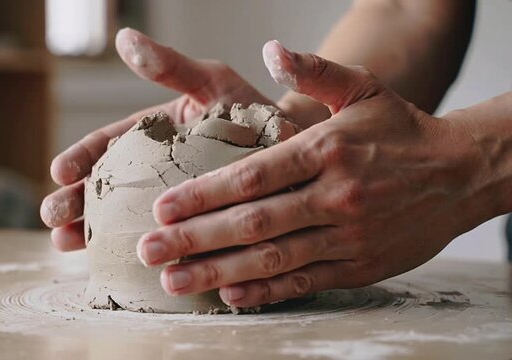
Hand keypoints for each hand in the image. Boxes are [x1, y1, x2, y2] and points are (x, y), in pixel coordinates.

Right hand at [40, 28, 276, 249]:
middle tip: (53, 216)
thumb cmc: (254, 113)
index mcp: (156, 135)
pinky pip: (160, 241)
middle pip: (107, 186)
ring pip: (123, 218)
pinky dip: (135, 253)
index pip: (110, 144)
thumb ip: (171, 69)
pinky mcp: (191, 229)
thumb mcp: (213, 83)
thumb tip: (124, 39)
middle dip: (75, 200)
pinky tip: (112, 265)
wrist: (294, 152)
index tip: (58, 171)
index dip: (82, 157)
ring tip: (64, 243)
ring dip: (90, 232)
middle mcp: (157, 170)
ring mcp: (173, 202)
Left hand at [137, 40, 483, 306]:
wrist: (463, 173)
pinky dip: (267, 292)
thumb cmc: (402, 130)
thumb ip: (314, 70)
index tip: (163, 207)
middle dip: (195, 239)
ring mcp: (349, 235)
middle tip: (149, 250)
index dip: (204, 194)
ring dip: (219, 272)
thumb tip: (270, 50)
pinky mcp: (361, 266)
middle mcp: (335, 195)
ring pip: (274, 259)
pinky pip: (307, 282)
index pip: (253, 175)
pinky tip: (229, 295)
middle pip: (253, 222)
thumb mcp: (363, 89)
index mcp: (327, 150)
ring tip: (174, 280)